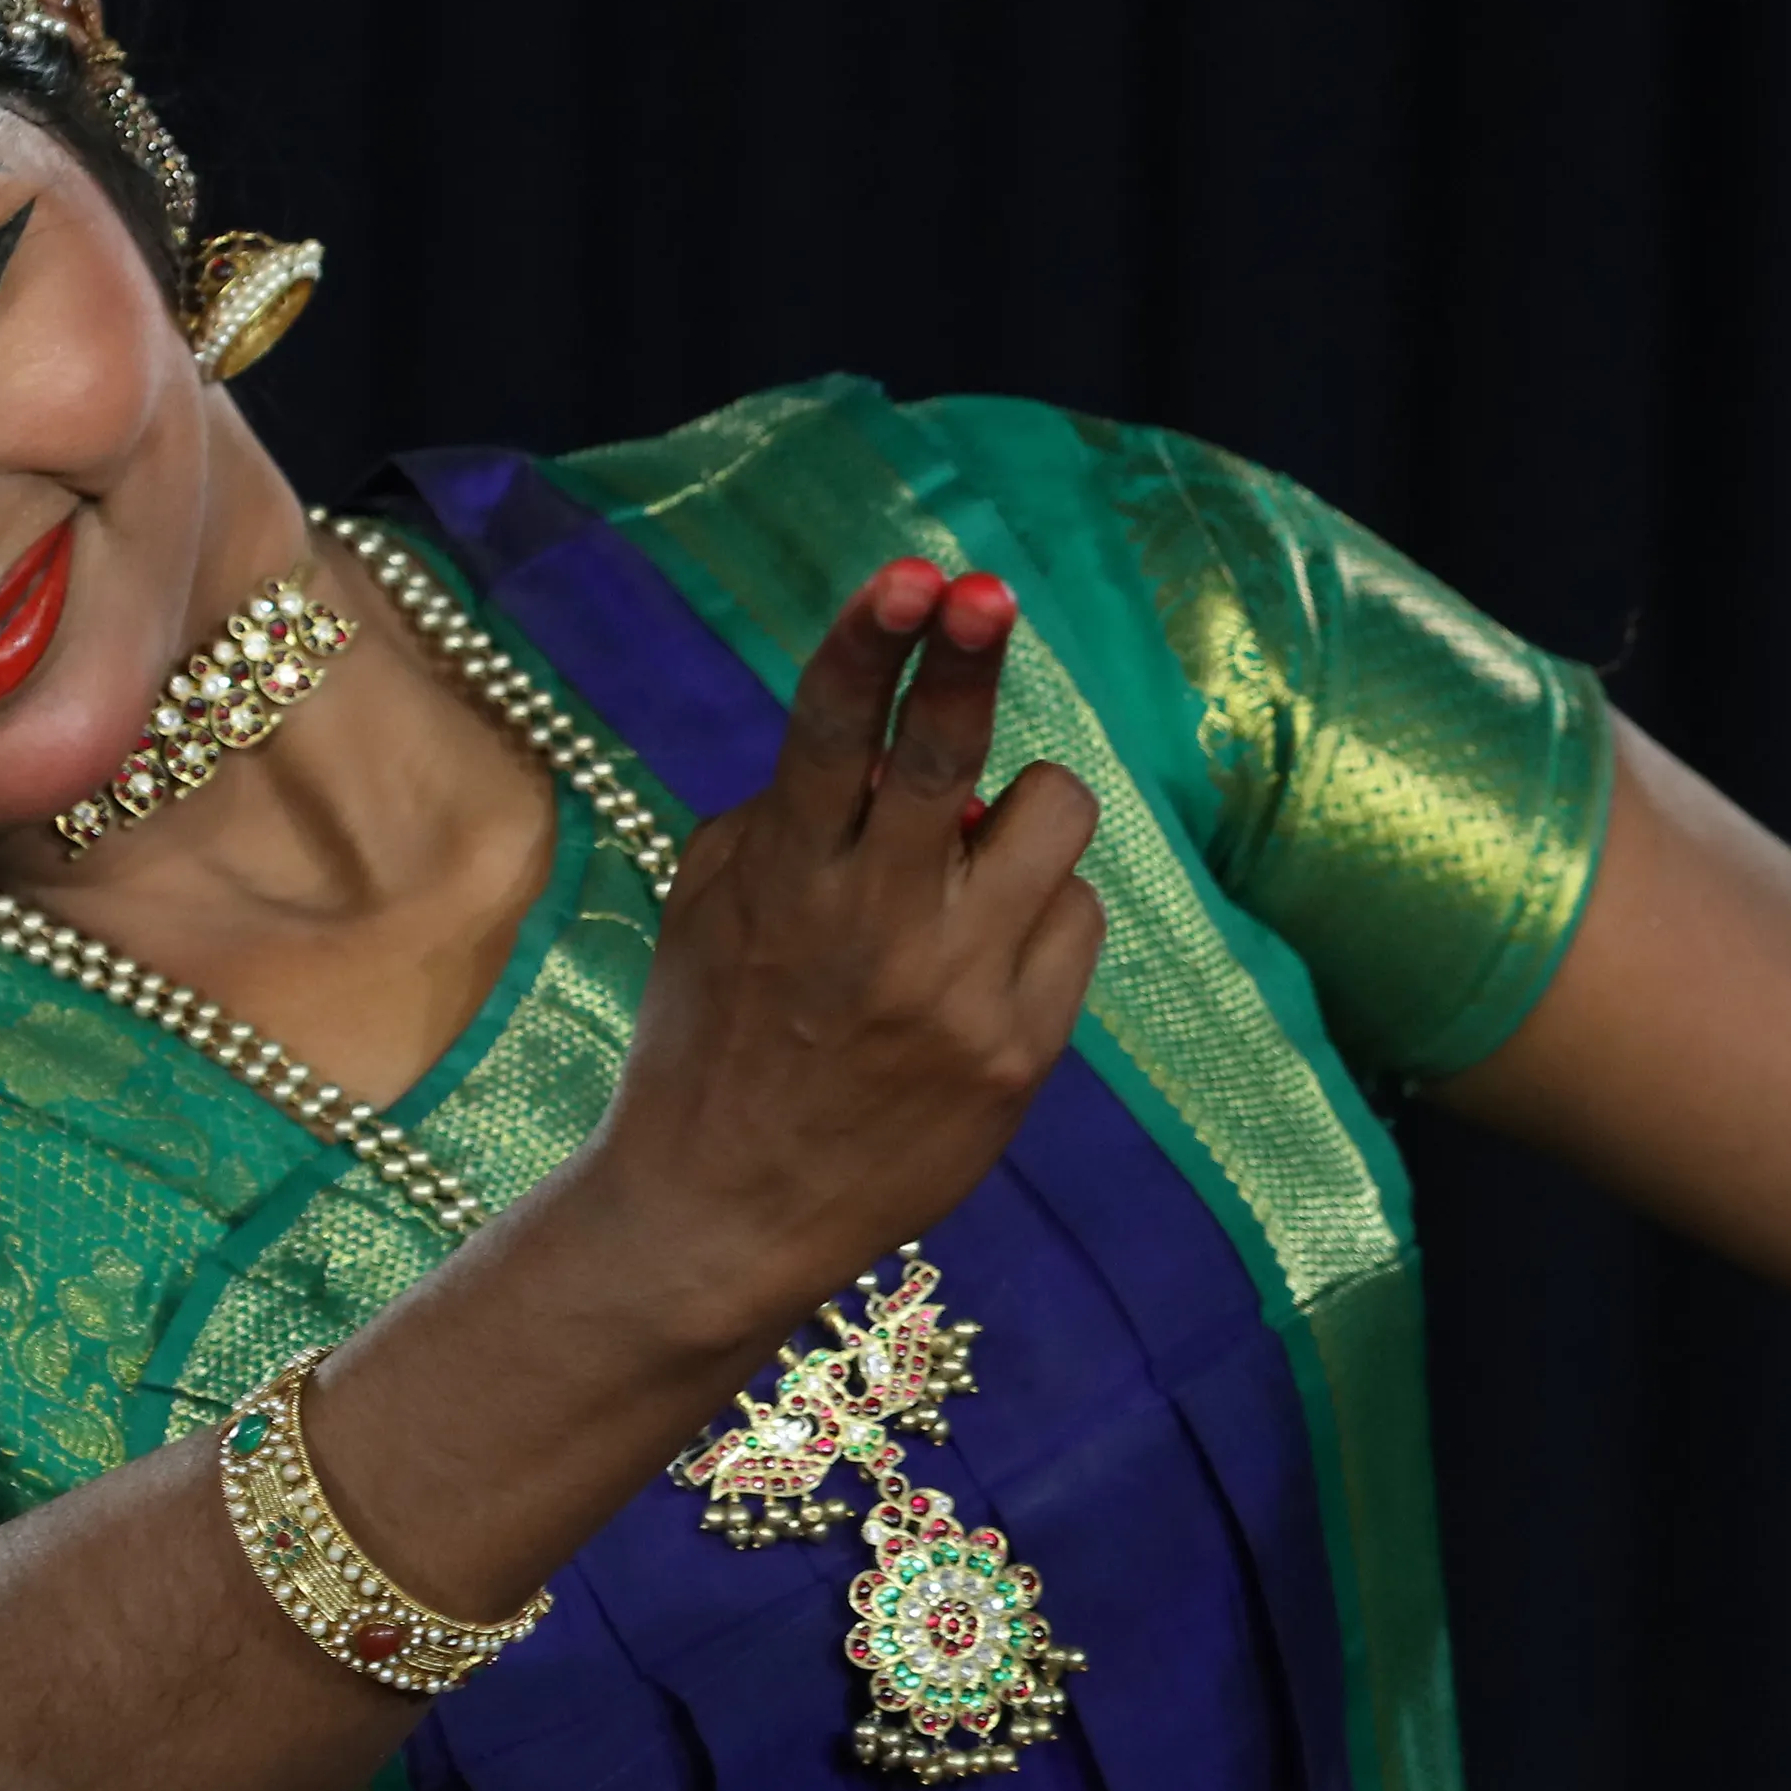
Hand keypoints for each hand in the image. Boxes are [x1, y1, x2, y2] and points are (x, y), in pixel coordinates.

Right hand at [571, 557, 1108, 1349]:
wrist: (724, 1214)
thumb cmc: (714, 1035)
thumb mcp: (713, 905)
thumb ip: (787, 808)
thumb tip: (888, 739)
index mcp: (784, 882)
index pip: (830, 732)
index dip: (872, 643)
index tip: (912, 577)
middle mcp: (873, 930)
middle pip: (947, 759)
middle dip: (968, 658)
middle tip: (985, 593)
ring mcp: (956, 993)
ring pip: (1051, 820)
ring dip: (1023, 812)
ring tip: (974, 860)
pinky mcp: (1020, 1051)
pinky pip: (1078, 918)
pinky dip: (1039, 913)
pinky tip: (985, 959)